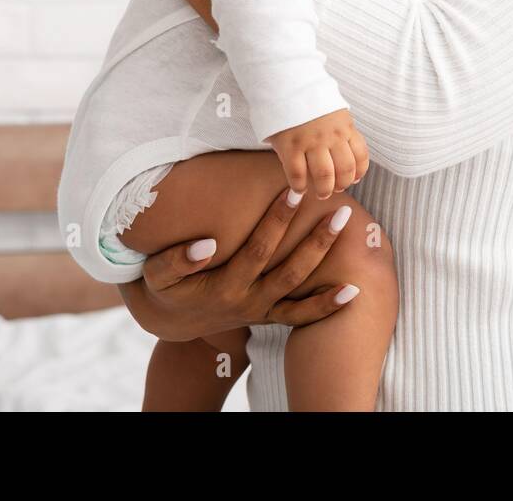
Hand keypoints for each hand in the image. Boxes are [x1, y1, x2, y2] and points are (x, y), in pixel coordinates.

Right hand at [117, 188, 353, 342]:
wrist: (176, 321)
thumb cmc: (169, 287)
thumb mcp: (159, 274)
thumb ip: (177, 259)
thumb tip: (207, 244)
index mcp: (225, 287)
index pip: (257, 250)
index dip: (276, 221)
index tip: (293, 191)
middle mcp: (248, 302)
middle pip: (289, 270)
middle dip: (315, 240)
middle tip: (338, 209)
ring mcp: (262, 311)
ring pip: (300, 290)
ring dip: (326, 262)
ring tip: (351, 233)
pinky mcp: (270, 316)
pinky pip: (302, 316)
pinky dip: (327, 306)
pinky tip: (353, 290)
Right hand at [267, 109, 369, 199]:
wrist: (286, 83)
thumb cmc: (310, 101)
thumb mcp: (335, 111)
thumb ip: (343, 132)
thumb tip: (352, 160)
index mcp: (345, 126)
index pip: (361, 156)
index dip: (359, 172)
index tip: (353, 180)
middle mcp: (331, 136)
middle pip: (345, 170)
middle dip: (342, 185)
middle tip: (334, 189)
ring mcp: (310, 141)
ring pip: (324, 176)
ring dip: (324, 190)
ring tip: (320, 193)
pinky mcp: (289, 145)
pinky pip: (297, 174)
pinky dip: (300, 186)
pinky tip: (300, 188)